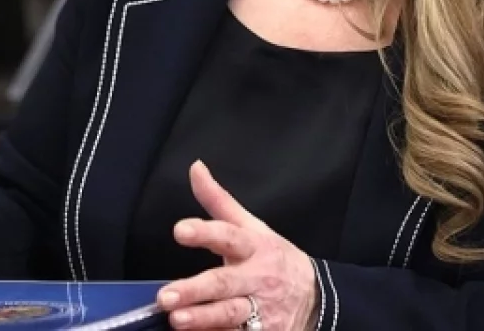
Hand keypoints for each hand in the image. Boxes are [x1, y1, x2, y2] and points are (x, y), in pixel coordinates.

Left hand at [157, 161, 318, 330]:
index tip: (180, 230)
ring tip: (177, 320)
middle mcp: (256, 278)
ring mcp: (261, 310)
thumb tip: (195, 168)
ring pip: (230, 314)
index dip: (204, 232)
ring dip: (204, 319)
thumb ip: (219, 200)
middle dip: (196, 290)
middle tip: (167, 295)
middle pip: (225, 283)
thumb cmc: (275, 257)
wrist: (316, 297)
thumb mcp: (252, 226)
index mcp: (253, 247)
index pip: (228, 236)